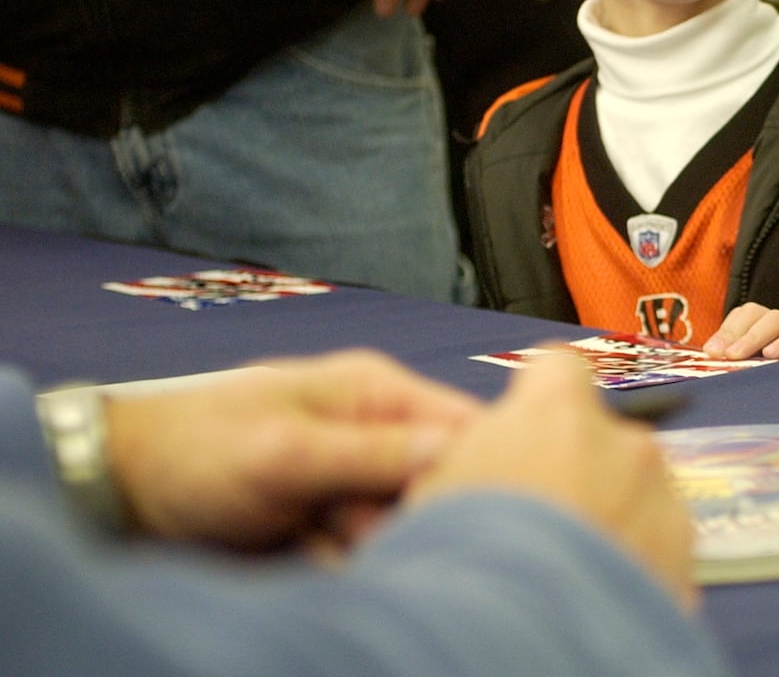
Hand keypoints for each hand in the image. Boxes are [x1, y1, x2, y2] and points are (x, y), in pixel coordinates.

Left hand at [104, 350, 478, 551]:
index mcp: (376, 392)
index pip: (464, 425)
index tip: (452, 507)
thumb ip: (369, 452)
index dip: (476, 467)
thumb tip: (453, 452)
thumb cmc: (194, 450)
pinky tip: (307, 553)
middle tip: (359, 526)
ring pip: (404, 526)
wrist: (122, 492)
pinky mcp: (331, 523)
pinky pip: (368, 553)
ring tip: (321, 537)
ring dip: (375, 545)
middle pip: (440, 483)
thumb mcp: (284, 451)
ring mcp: (353, 481)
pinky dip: (347, 564)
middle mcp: (375, 434)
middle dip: (412, 516)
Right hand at [408, 354, 698, 611]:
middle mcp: (622, 444)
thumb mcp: (435, 490)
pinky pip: (658, 545)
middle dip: (577, 469)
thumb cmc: (465, 562)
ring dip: (611, 516)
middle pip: (601, 438)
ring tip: (566, 568)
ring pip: (637, 491)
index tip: (524, 430)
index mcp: (556, 413)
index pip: (557, 368)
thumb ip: (472, 453)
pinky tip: (595, 594)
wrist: (521, 640)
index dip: (537, 397)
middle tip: (538, 521)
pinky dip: (634, 563)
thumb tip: (481, 455)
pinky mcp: (685, 558)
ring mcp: (662, 500)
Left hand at [703, 303, 778, 367]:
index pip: (744, 316)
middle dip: (734, 330)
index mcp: (768, 339)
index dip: (726, 329)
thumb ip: (741, 373)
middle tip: (718, 354)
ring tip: (737, 355)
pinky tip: (771, 355)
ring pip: (778, 320)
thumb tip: (710, 367)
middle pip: (758, 313)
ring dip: (753, 336)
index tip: (709, 352)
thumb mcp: (764, 385)